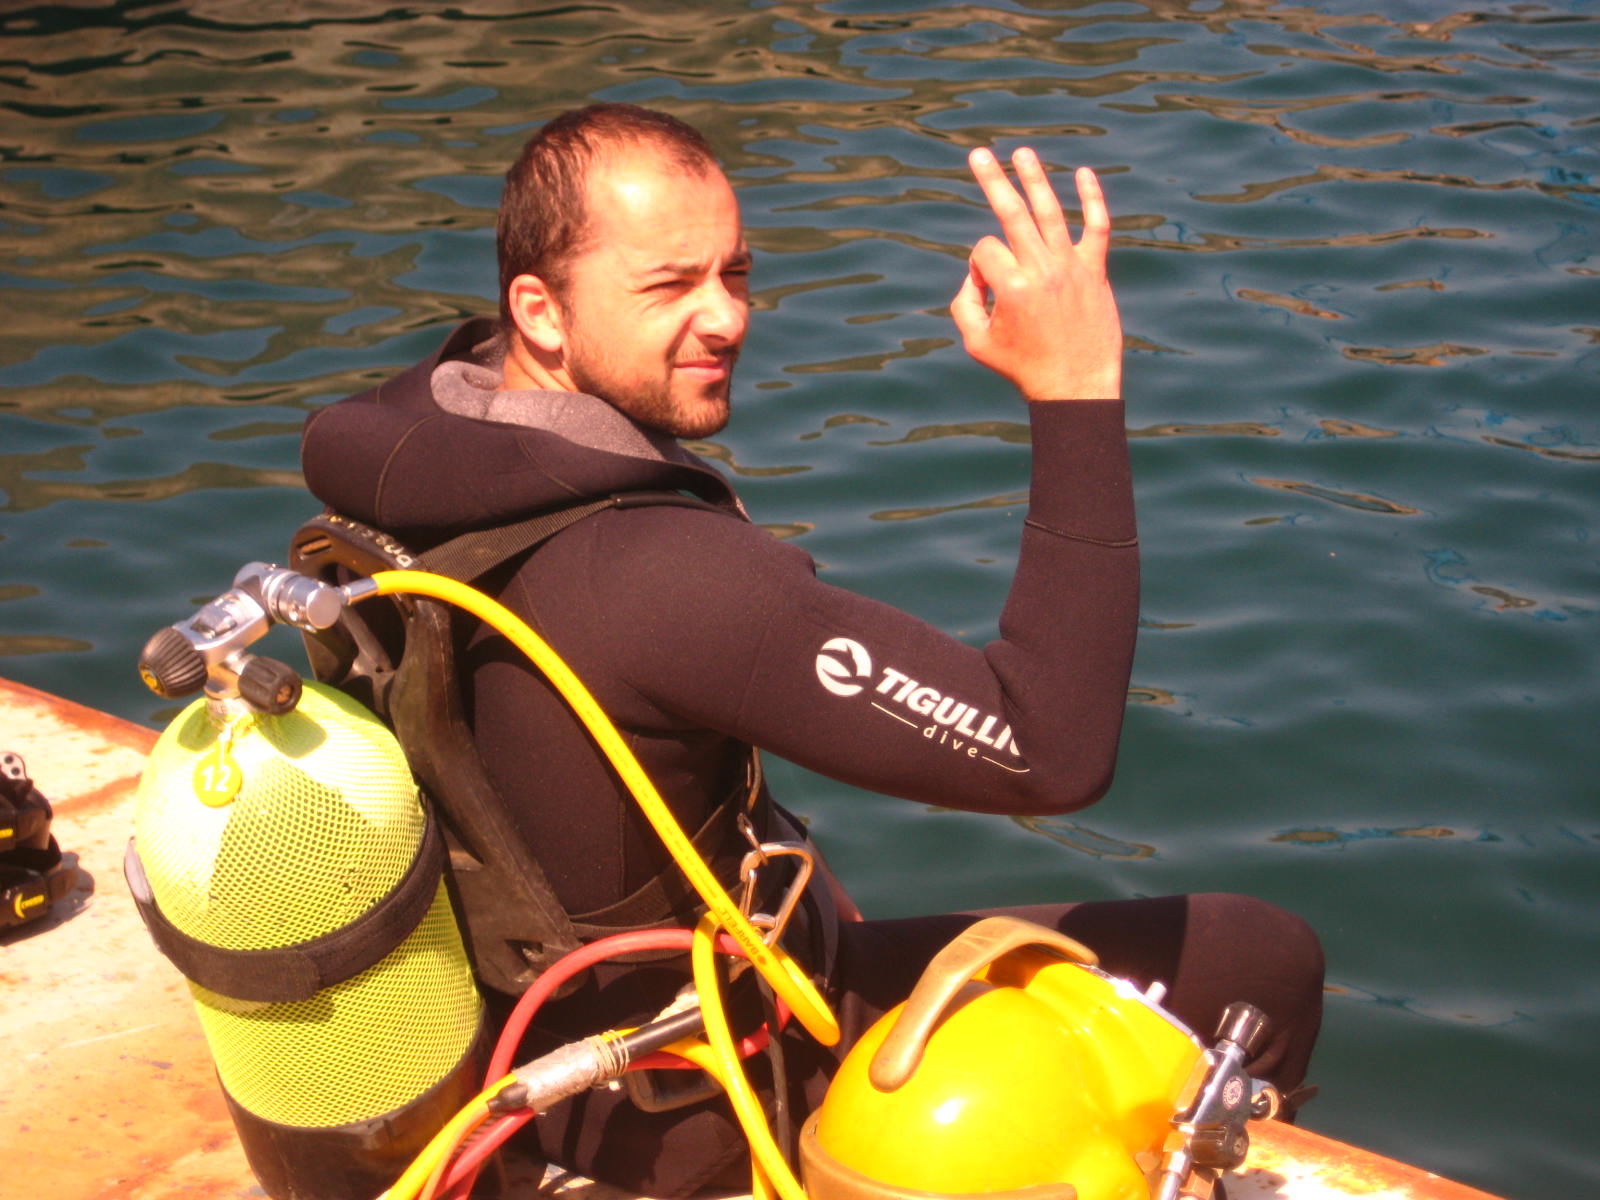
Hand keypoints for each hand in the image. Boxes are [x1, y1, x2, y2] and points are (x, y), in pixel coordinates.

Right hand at [950, 147, 1121, 399]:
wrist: (1076, 387)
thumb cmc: (1024, 369)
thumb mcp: (977, 343)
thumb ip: (964, 304)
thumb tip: (974, 273)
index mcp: (1011, 287)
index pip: (984, 251)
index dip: (977, 267)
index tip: (989, 293)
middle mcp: (1042, 269)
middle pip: (1012, 213)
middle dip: (992, 180)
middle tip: (977, 153)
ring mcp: (1072, 266)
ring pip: (1051, 211)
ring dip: (1034, 178)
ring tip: (1021, 152)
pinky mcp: (1095, 271)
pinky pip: (1098, 226)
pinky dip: (1093, 198)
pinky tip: (1083, 173)